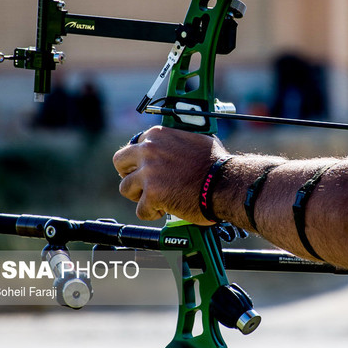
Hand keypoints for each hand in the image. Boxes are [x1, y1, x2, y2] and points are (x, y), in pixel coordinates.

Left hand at [113, 126, 227, 222]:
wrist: (226, 183)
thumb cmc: (216, 164)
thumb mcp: (195, 140)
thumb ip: (175, 142)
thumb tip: (174, 146)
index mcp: (158, 135)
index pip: (135, 145)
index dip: (141, 160)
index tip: (148, 168)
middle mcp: (149, 150)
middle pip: (120, 162)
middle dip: (129, 174)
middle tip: (142, 183)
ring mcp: (149, 172)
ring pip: (126, 188)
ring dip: (140, 196)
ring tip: (157, 199)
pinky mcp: (152, 194)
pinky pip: (141, 210)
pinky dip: (152, 213)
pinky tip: (166, 210)